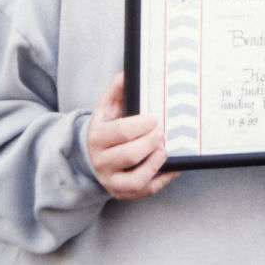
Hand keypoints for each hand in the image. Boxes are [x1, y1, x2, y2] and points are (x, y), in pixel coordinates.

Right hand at [86, 73, 178, 199]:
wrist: (92, 154)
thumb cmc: (108, 126)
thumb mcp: (108, 106)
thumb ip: (117, 88)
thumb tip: (130, 72)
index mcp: (98, 137)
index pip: (121, 132)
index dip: (142, 125)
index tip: (155, 119)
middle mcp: (101, 161)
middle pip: (130, 155)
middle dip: (151, 142)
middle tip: (162, 132)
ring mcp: (111, 180)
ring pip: (136, 180)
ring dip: (155, 164)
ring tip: (164, 150)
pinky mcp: (123, 192)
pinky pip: (145, 191)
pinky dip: (162, 179)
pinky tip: (172, 166)